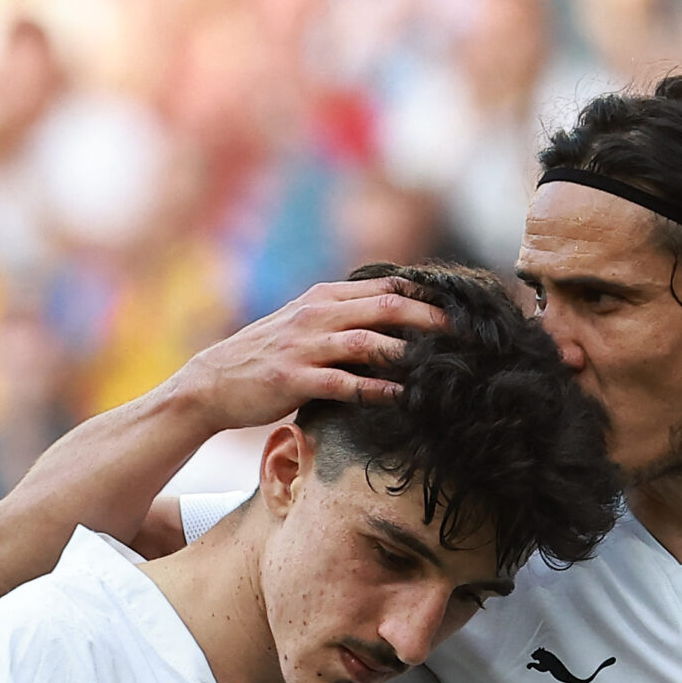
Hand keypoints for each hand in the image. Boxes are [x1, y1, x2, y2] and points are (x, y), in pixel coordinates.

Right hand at [169, 277, 446, 430]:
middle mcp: (317, 314)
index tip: (464, 309)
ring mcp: (305, 346)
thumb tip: (398, 318)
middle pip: (386, 307)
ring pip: (367, 342)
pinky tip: (401, 396)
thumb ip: (346, 316)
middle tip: (469, 333)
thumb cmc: (267, 356)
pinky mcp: (294, 380)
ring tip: (444, 364)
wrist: (212, 381)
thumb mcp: (306, 323)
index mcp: (324, 297)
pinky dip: (375, 388)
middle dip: (432, 318)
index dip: (428, 294)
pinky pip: (343, 382)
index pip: (386, 286)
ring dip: (409, 352)